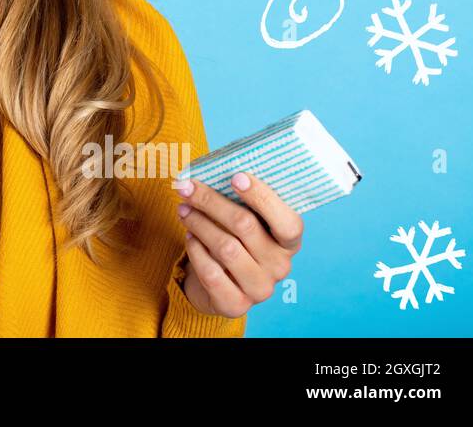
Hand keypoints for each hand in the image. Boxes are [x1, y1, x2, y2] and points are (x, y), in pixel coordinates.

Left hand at [172, 171, 302, 316]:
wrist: (218, 284)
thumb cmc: (233, 239)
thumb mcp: (243, 219)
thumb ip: (239, 199)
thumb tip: (214, 167)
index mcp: (289, 242)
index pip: (287, 221)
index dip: (262, 197)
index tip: (235, 175)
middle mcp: (280, 266)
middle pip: (245, 225)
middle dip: (210, 201)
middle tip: (187, 187)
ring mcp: (261, 289)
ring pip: (225, 247)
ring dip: (198, 223)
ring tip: (182, 209)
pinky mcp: (236, 305)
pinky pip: (211, 273)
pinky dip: (195, 251)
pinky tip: (189, 237)